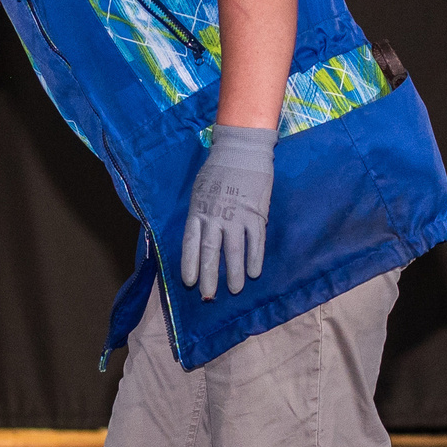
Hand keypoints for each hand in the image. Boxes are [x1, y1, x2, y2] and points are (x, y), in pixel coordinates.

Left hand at [178, 125, 273, 299]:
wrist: (242, 150)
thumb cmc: (217, 171)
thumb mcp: (199, 191)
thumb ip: (199, 214)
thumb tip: (197, 237)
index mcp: (198, 211)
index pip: (190, 243)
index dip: (189, 264)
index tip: (189, 282)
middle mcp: (215, 216)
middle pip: (210, 251)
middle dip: (209, 276)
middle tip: (209, 296)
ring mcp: (237, 216)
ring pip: (234, 250)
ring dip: (234, 272)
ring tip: (235, 290)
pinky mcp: (256, 214)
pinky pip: (256, 241)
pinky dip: (255, 258)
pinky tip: (255, 273)